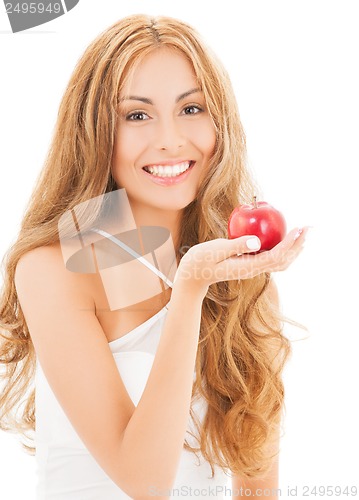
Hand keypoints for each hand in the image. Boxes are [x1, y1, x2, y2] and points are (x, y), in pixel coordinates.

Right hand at [176, 226, 308, 292]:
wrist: (193, 276)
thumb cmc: (200, 261)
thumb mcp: (216, 250)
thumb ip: (236, 245)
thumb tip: (258, 241)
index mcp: (248, 267)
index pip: (275, 256)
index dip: (289, 243)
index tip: (298, 230)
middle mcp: (253, 270)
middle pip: (283, 261)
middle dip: (297, 246)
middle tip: (307, 229)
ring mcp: (251, 268)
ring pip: (279, 262)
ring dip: (293, 249)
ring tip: (301, 234)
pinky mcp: (249, 265)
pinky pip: (270, 258)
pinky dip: (282, 248)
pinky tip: (283, 238)